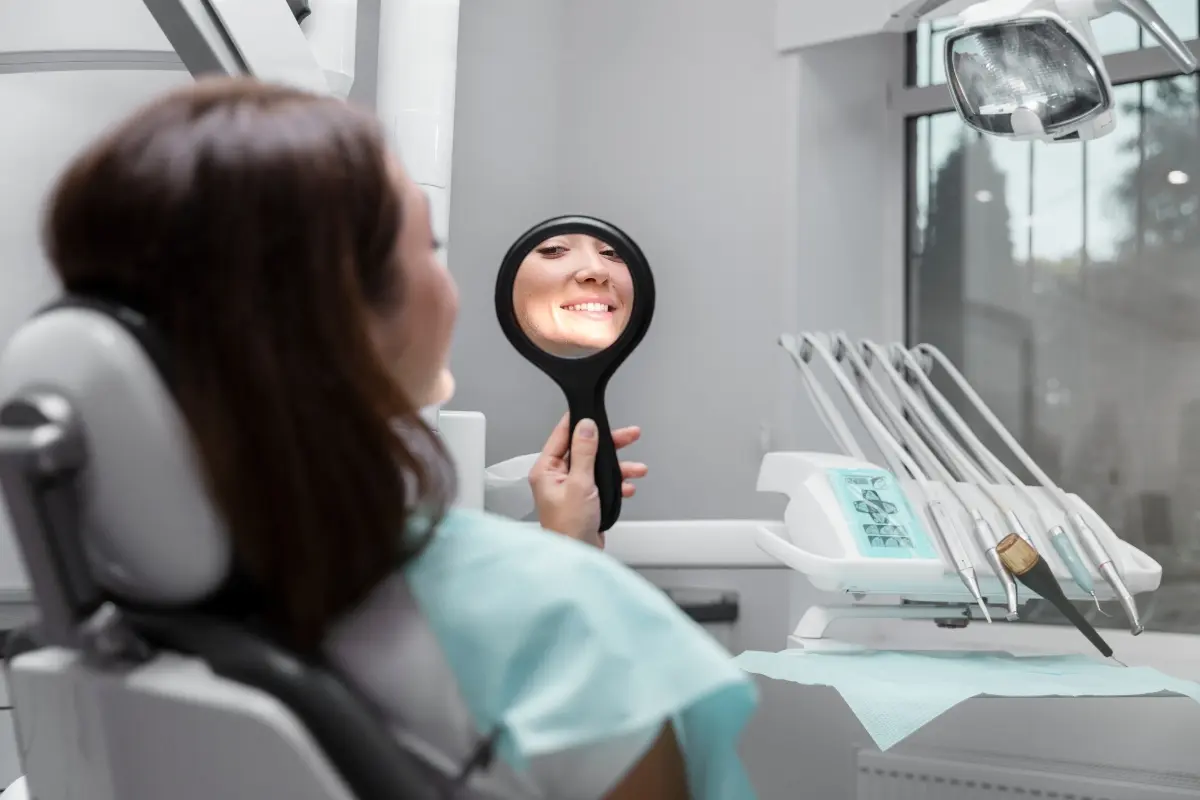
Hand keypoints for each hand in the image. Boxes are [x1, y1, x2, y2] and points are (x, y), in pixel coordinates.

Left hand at [529, 413, 648, 547]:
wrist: (578, 556)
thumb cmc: (569, 528)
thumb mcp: (579, 484)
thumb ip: (584, 453)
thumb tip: (586, 427)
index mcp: (546, 470)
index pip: (562, 435)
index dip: (580, 422)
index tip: (593, 411)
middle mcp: (556, 477)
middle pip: (584, 449)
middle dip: (609, 445)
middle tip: (629, 435)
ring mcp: (571, 488)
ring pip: (597, 466)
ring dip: (618, 467)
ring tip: (637, 468)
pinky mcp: (584, 499)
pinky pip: (602, 483)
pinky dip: (617, 484)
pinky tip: (627, 487)